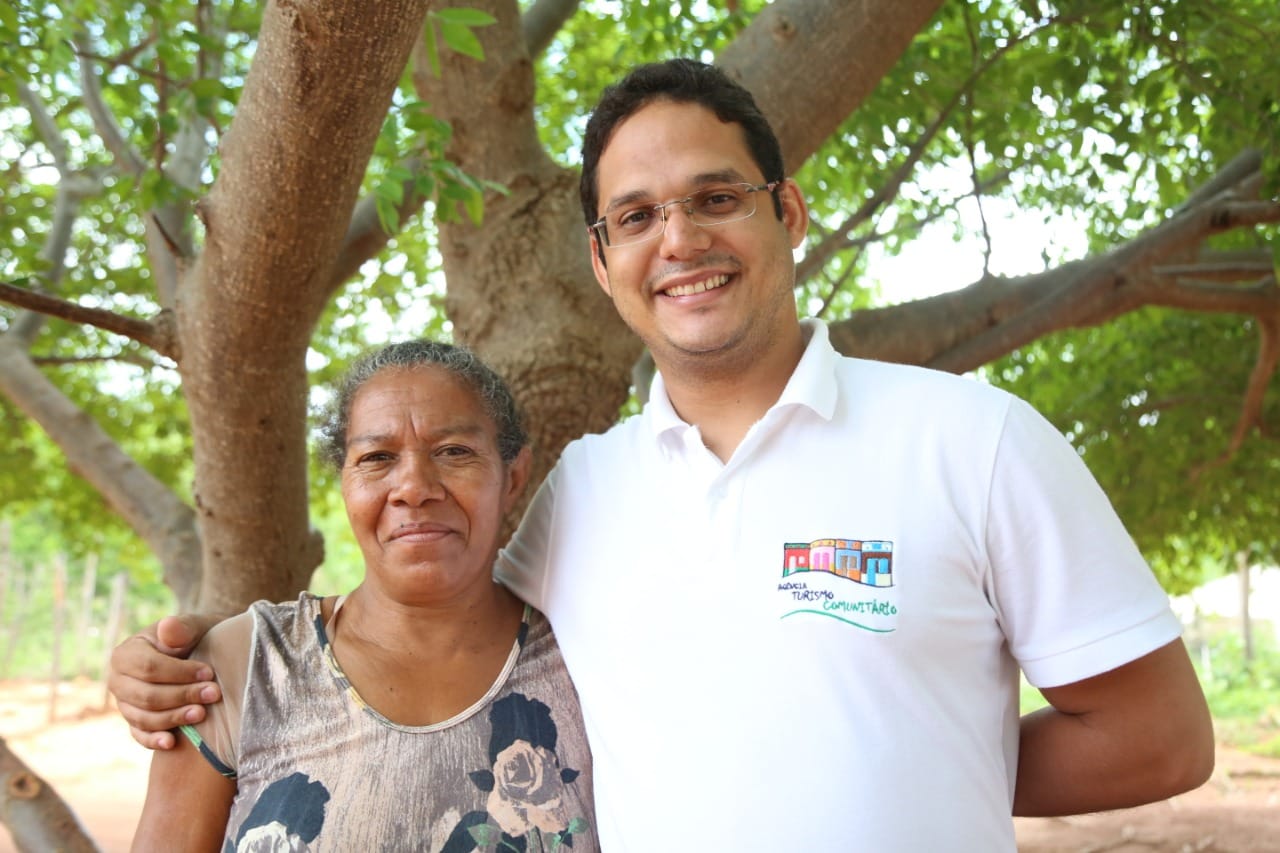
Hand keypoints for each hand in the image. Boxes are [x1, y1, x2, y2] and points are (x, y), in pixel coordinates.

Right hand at [107, 614, 223, 749]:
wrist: (196, 655)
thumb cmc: (192, 639)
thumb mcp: (191, 627)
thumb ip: (180, 627)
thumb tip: (167, 626)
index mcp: (126, 654)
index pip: (148, 668)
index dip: (179, 673)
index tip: (208, 673)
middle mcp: (118, 681)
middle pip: (146, 696)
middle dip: (181, 696)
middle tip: (213, 694)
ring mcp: (124, 704)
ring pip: (144, 717)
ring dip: (174, 718)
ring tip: (202, 714)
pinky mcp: (134, 722)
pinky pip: (139, 735)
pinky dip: (154, 740)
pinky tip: (172, 743)